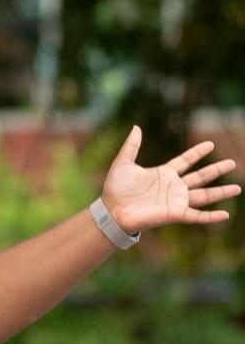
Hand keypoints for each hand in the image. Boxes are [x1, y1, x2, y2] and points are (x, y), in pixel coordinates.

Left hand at [102, 126, 239, 234]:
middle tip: (233, 162)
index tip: (210, 144)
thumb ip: (132, 146)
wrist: (112, 210)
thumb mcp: (123, 162)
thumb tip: (136, 127)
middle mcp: (173, 187)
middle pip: (200, 176)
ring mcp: (176, 201)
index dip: (197, 153)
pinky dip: (211, 216)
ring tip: (237, 188)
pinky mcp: (175, 214)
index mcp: (163, 173)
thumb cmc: (115, 189)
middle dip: (216, 169)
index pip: (185, 161)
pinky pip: (197, 215)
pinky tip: (225, 214)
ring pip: (204, 195)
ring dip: (220, 192)